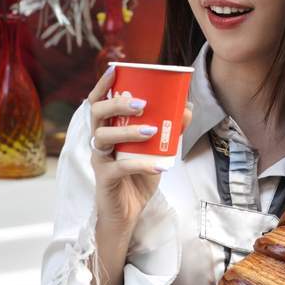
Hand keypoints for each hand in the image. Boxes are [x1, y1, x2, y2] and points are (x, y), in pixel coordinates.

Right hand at [88, 65, 191, 228]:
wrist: (128, 214)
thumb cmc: (138, 178)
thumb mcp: (157, 152)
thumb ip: (169, 131)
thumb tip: (188, 108)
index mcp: (109, 129)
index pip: (98, 102)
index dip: (103, 85)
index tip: (115, 70)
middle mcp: (100, 141)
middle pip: (96, 114)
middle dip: (117, 104)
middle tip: (141, 104)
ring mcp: (100, 160)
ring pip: (103, 137)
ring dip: (128, 131)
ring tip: (151, 131)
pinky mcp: (105, 179)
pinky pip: (120, 168)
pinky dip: (141, 164)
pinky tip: (159, 166)